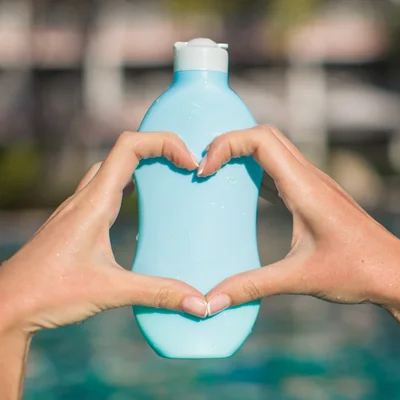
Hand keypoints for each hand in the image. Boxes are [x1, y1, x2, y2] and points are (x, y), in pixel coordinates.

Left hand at [0, 131, 208, 334]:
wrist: (6, 306)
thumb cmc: (49, 293)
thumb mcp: (111, 291)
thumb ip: (158, 293)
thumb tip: (199, 302)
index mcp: (94, 203)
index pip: (129, 147)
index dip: (163, 142)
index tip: (188, 162)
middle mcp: (84, 198)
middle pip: (123, 151)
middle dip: (158, 149)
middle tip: (185, 166)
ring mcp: (76, 209)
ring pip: (110, 168)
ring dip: (141, 164)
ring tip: (168, 180)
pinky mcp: (73, 222)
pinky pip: (103, 189)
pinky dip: (126, 185)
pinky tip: (137, 205)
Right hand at [199, 125, 399, 399]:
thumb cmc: (359, 272)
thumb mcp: (299, 278)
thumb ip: (252, 287)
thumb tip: (209, 302)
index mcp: (306, 187)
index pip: (261, 138)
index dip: (226, 144)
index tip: (204, 172)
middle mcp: (312, 178)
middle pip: (266, 136)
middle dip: (229, 143)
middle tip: (202, 169)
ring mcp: (318, 186)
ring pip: (276, 151)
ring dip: (245, 156)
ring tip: (215, 177)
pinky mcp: (320, 199)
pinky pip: (284, 172)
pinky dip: (259, 174)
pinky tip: (244, 199)